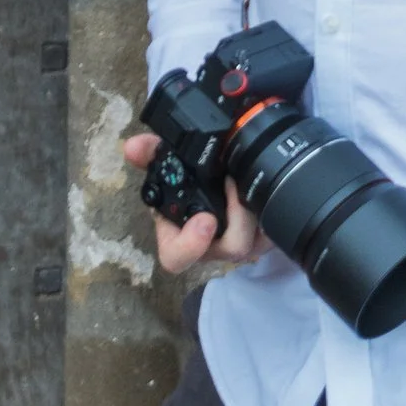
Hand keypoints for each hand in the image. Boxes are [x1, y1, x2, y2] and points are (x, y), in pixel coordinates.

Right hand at [123, 131, 264, 275]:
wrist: (227, 172)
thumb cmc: (193, 177)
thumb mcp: (171, 161)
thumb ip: (151, 153)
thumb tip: (132, 147)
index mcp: (181, 232)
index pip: (176, 258)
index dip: (188, 247)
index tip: (205, 220)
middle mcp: (212, 243)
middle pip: (228, 250)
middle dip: (236, 220)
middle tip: (234, 186)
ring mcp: (241, 239)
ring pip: (256, 239)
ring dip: (251, 206)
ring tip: (243, 175)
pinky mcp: (265, 232)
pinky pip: (272, 230)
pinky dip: (266, 204)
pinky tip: (259, 181)